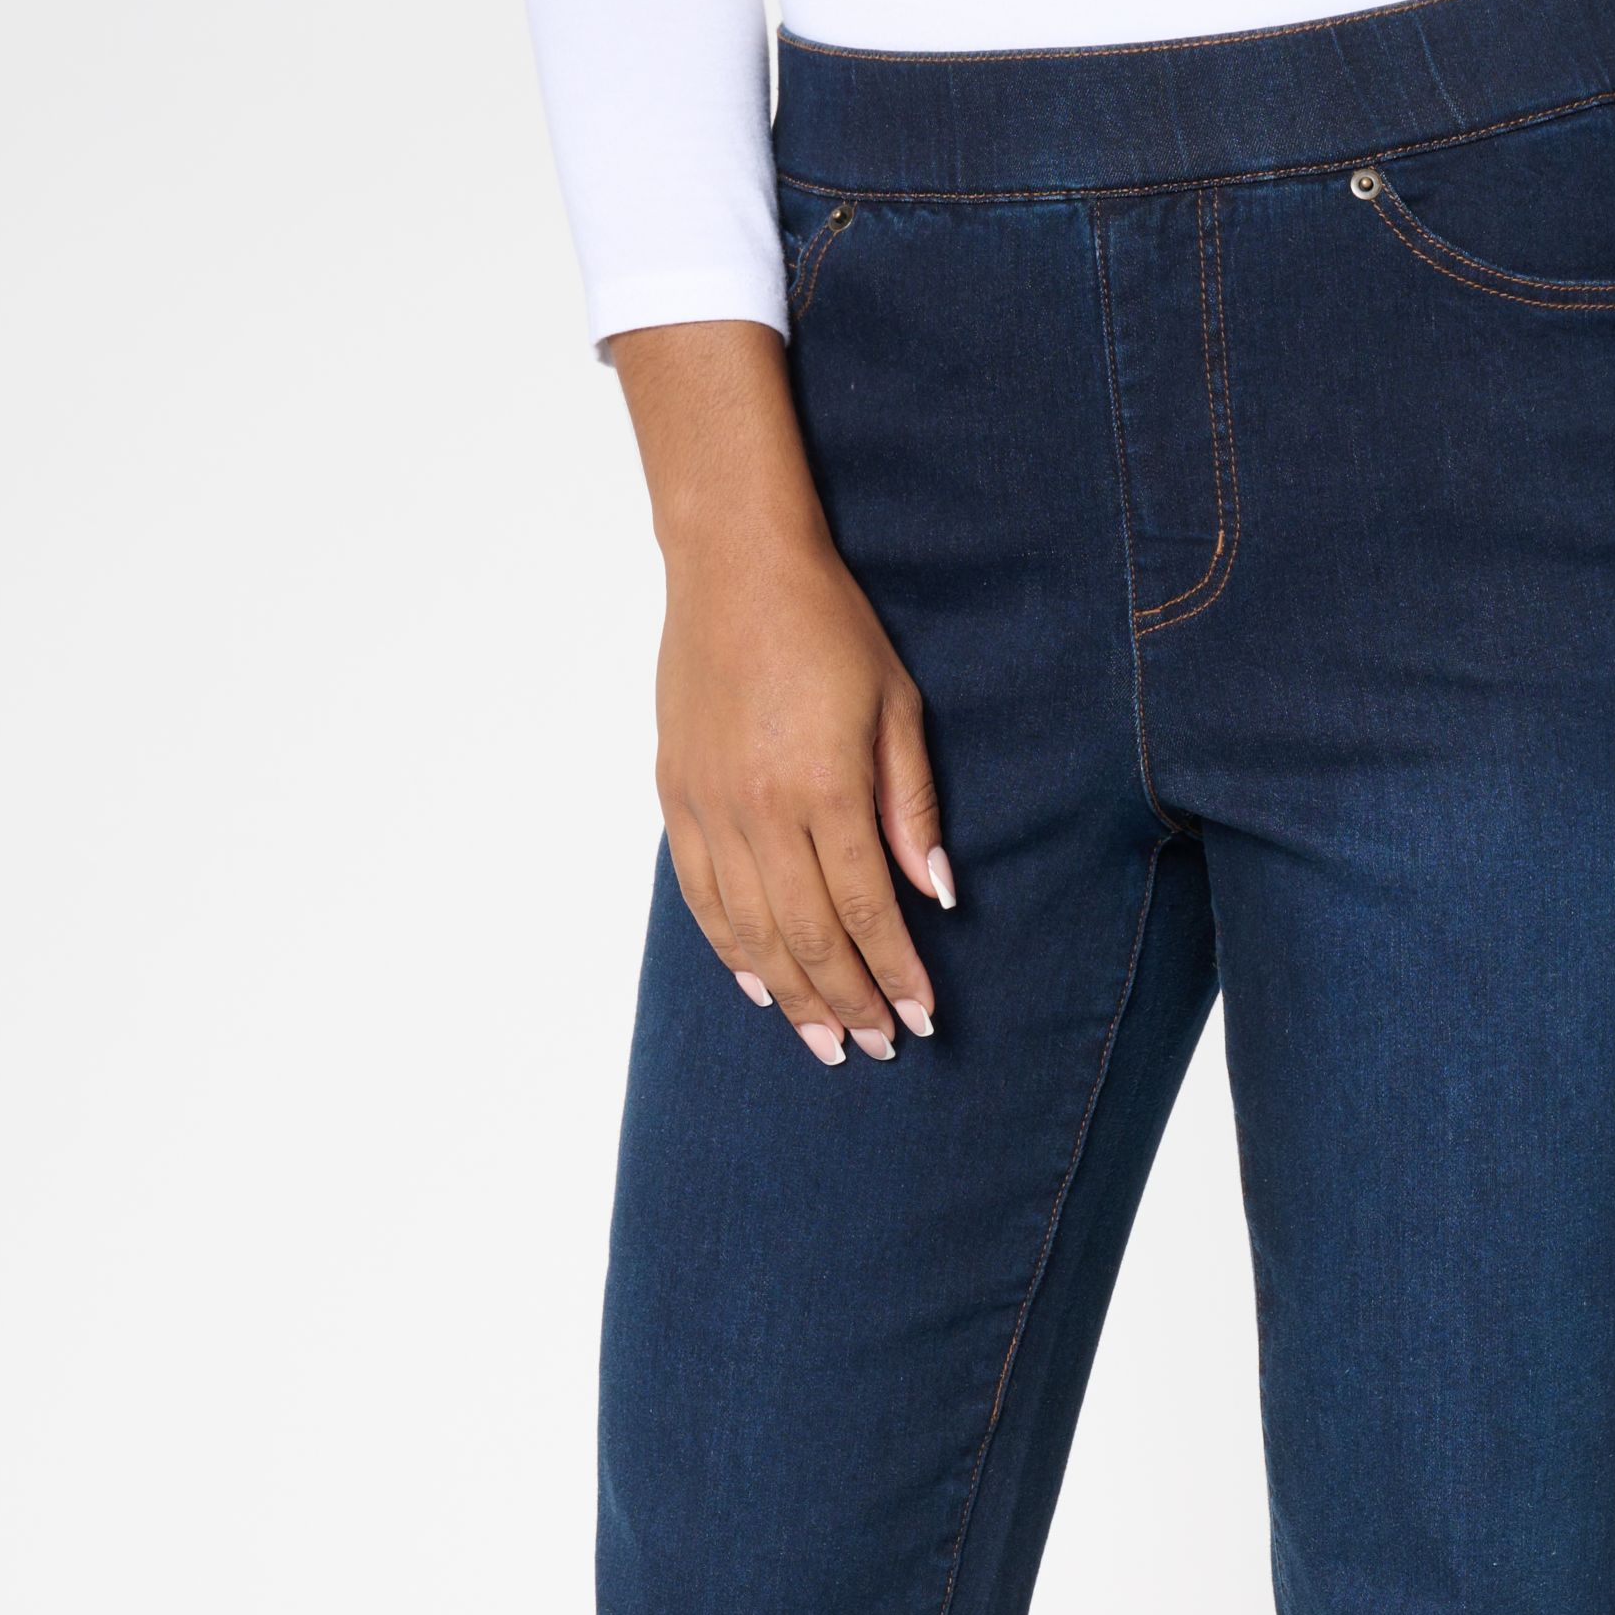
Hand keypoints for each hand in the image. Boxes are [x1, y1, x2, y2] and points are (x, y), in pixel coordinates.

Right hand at [611, 321, 947, 1066]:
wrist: (733, 566)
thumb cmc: (829, 626)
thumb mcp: (896, 706)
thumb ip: (913, 805)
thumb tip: (937, 894)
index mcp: (824, 787)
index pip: (867, 909)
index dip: (896, 972)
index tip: (921, 1017)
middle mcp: (760, 809)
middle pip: (807, 936)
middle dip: (848, 1001)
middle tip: (875, 1048)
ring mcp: (710, 807)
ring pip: (750, 930)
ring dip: (790, 994)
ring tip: (823, 1039)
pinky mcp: (677, 797)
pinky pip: (701, 896)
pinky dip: (730, 948)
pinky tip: (757, 984)